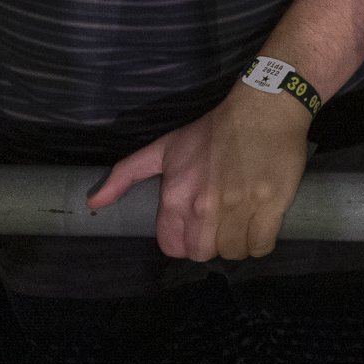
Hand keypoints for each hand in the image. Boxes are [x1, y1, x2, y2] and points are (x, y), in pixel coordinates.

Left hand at [88, 82, 312, 261]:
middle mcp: (205, 208)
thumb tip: (93, 204)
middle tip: (219, 226)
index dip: (183, 241)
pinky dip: (260, 242)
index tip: (194, 228)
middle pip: (203, 253)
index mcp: (176, 197)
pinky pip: (261, 246)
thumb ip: (126, 175)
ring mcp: (240, 209)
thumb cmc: (212, 131)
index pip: (173, 247)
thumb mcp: (164, 148)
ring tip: (241, 224)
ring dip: (237, 244)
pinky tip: (259, 225)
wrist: (262, 110)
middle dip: (210, 245)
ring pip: (233, 252)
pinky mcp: (270, 207)